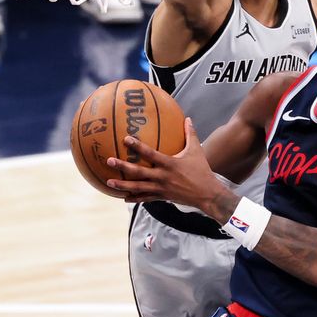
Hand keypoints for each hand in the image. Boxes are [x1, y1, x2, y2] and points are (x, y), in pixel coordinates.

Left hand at [105, 119, 225, 212]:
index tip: (125, 139)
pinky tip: (123, 197)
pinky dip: (134, 198)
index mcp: (169, 164)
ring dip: (123, 185)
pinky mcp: (162, 197)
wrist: (207, 194)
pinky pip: (145, 198)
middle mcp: (162, 176)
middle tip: (109, 161)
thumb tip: (187, 118)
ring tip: (109, 182)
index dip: (137, 146)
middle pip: (138, 172)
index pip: (150, 153)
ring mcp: (161, 188)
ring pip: (138, 187)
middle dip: (123, 166)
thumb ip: (190, 134)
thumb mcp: (196, 150)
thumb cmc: (201, 170)